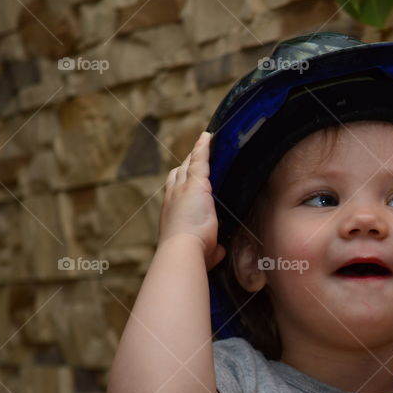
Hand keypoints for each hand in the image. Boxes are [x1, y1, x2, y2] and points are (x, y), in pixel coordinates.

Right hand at [158, 131, 225, 270]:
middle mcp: (173, 197)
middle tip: (195, 155)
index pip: (176, 191)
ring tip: (204, 142)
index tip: (185, 177)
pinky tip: (208, 137)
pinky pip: (200, 160)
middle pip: (179, 174)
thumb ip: (214, 249)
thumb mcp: (205, 252)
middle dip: (186, 164)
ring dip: (196, 153)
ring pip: (189, 165)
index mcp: (173, 212)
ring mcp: (183, 189)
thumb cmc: (192, 255)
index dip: (180, 182)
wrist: (183, 250)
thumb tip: (220, 250)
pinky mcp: (197, 184)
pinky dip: (203, 148)